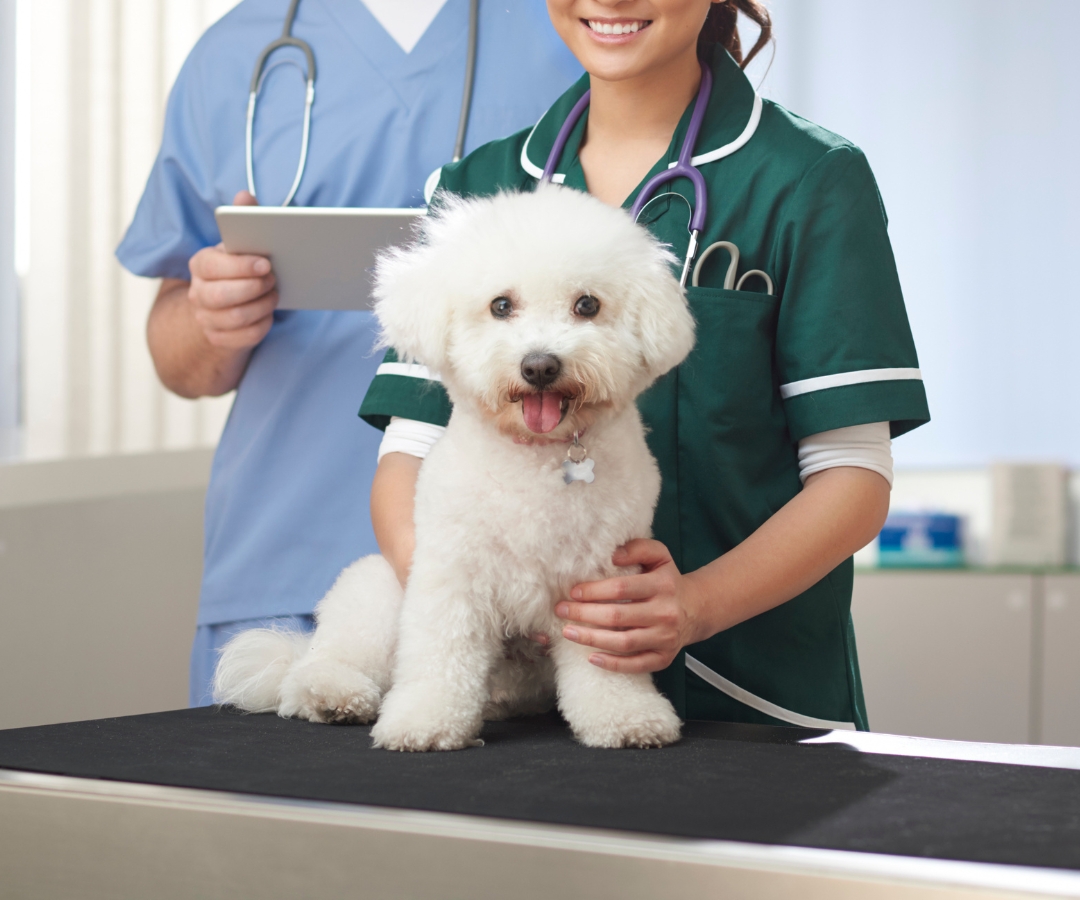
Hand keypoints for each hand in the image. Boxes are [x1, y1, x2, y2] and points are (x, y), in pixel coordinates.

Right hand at [188, 190, 277, 349]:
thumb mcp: (239, 245)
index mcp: (200, 265)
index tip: (266, 263)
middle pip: (221, 295)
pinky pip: (245, 336)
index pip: (213, 265)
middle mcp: (197, 293)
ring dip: (262, 306)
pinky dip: (262, 325)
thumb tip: (245, 195)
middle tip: (274, 280)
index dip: (241, 266)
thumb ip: (242, 219)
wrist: (225, 307)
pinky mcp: (219, 339)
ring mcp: (206, 318)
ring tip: (274, 295)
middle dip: (254, 288)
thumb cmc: (237, 269)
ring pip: (236, 317)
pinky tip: (269, 314)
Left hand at [555, 539, 710, 673]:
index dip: (594, 590)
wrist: (696, 609)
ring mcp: (665, 638)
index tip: (573, 592)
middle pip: (618, 616)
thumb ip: (638, 548)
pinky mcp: (663, 658)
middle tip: (561, 611)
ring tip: (568, 632)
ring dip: (592, 639)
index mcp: (662, 585)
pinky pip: (636, 664)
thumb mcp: (659, 556)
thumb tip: (613, 555)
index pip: (622, 588)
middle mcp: (665, 613)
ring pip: (624, 642)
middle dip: (584, 614)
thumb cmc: (667, 580)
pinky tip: (591, 657)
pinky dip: (613, 664)